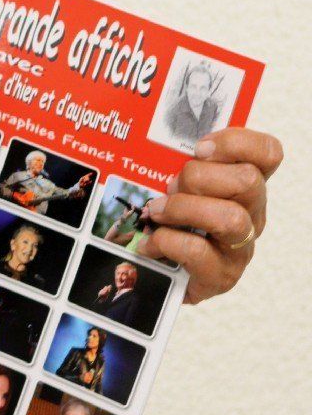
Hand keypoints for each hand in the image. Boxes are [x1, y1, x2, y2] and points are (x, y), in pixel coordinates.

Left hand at [137, 127, 282, 304]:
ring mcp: (241, 247)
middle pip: (248, 181)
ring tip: (156, 211)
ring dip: (183, 209)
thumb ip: (176, 162)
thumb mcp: (178, 186)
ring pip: (230, 218)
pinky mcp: (222, 276)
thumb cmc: (173, 222)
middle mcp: (252, 214)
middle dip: (199, 177)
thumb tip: (146, 138)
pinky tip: (149, 243)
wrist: (165, 277)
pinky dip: (166, 241)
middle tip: (171, 185)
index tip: (200, 148)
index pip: (268, 154)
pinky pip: (198, 251)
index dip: (237, 143)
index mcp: (245, 185)